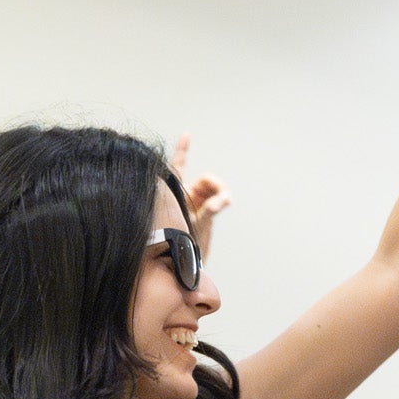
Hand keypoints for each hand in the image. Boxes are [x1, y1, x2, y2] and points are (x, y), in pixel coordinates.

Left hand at [169, 135, 232, 252]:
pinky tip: (225, 202)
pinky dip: (222, 200)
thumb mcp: (191, 223)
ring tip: (222, 205)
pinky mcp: (205, 213)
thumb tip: (225, 199)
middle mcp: (185, 196)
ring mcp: (195, 204)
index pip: (177, 167)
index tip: (187, 134)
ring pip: (214, 189)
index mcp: (173, 193)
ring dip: (221, 195)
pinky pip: (218, 200)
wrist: (181, 263)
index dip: (182, 150)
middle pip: (205, 180)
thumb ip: (209, 209)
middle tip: (221, 200)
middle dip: (214, 186)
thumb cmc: (176, 243)